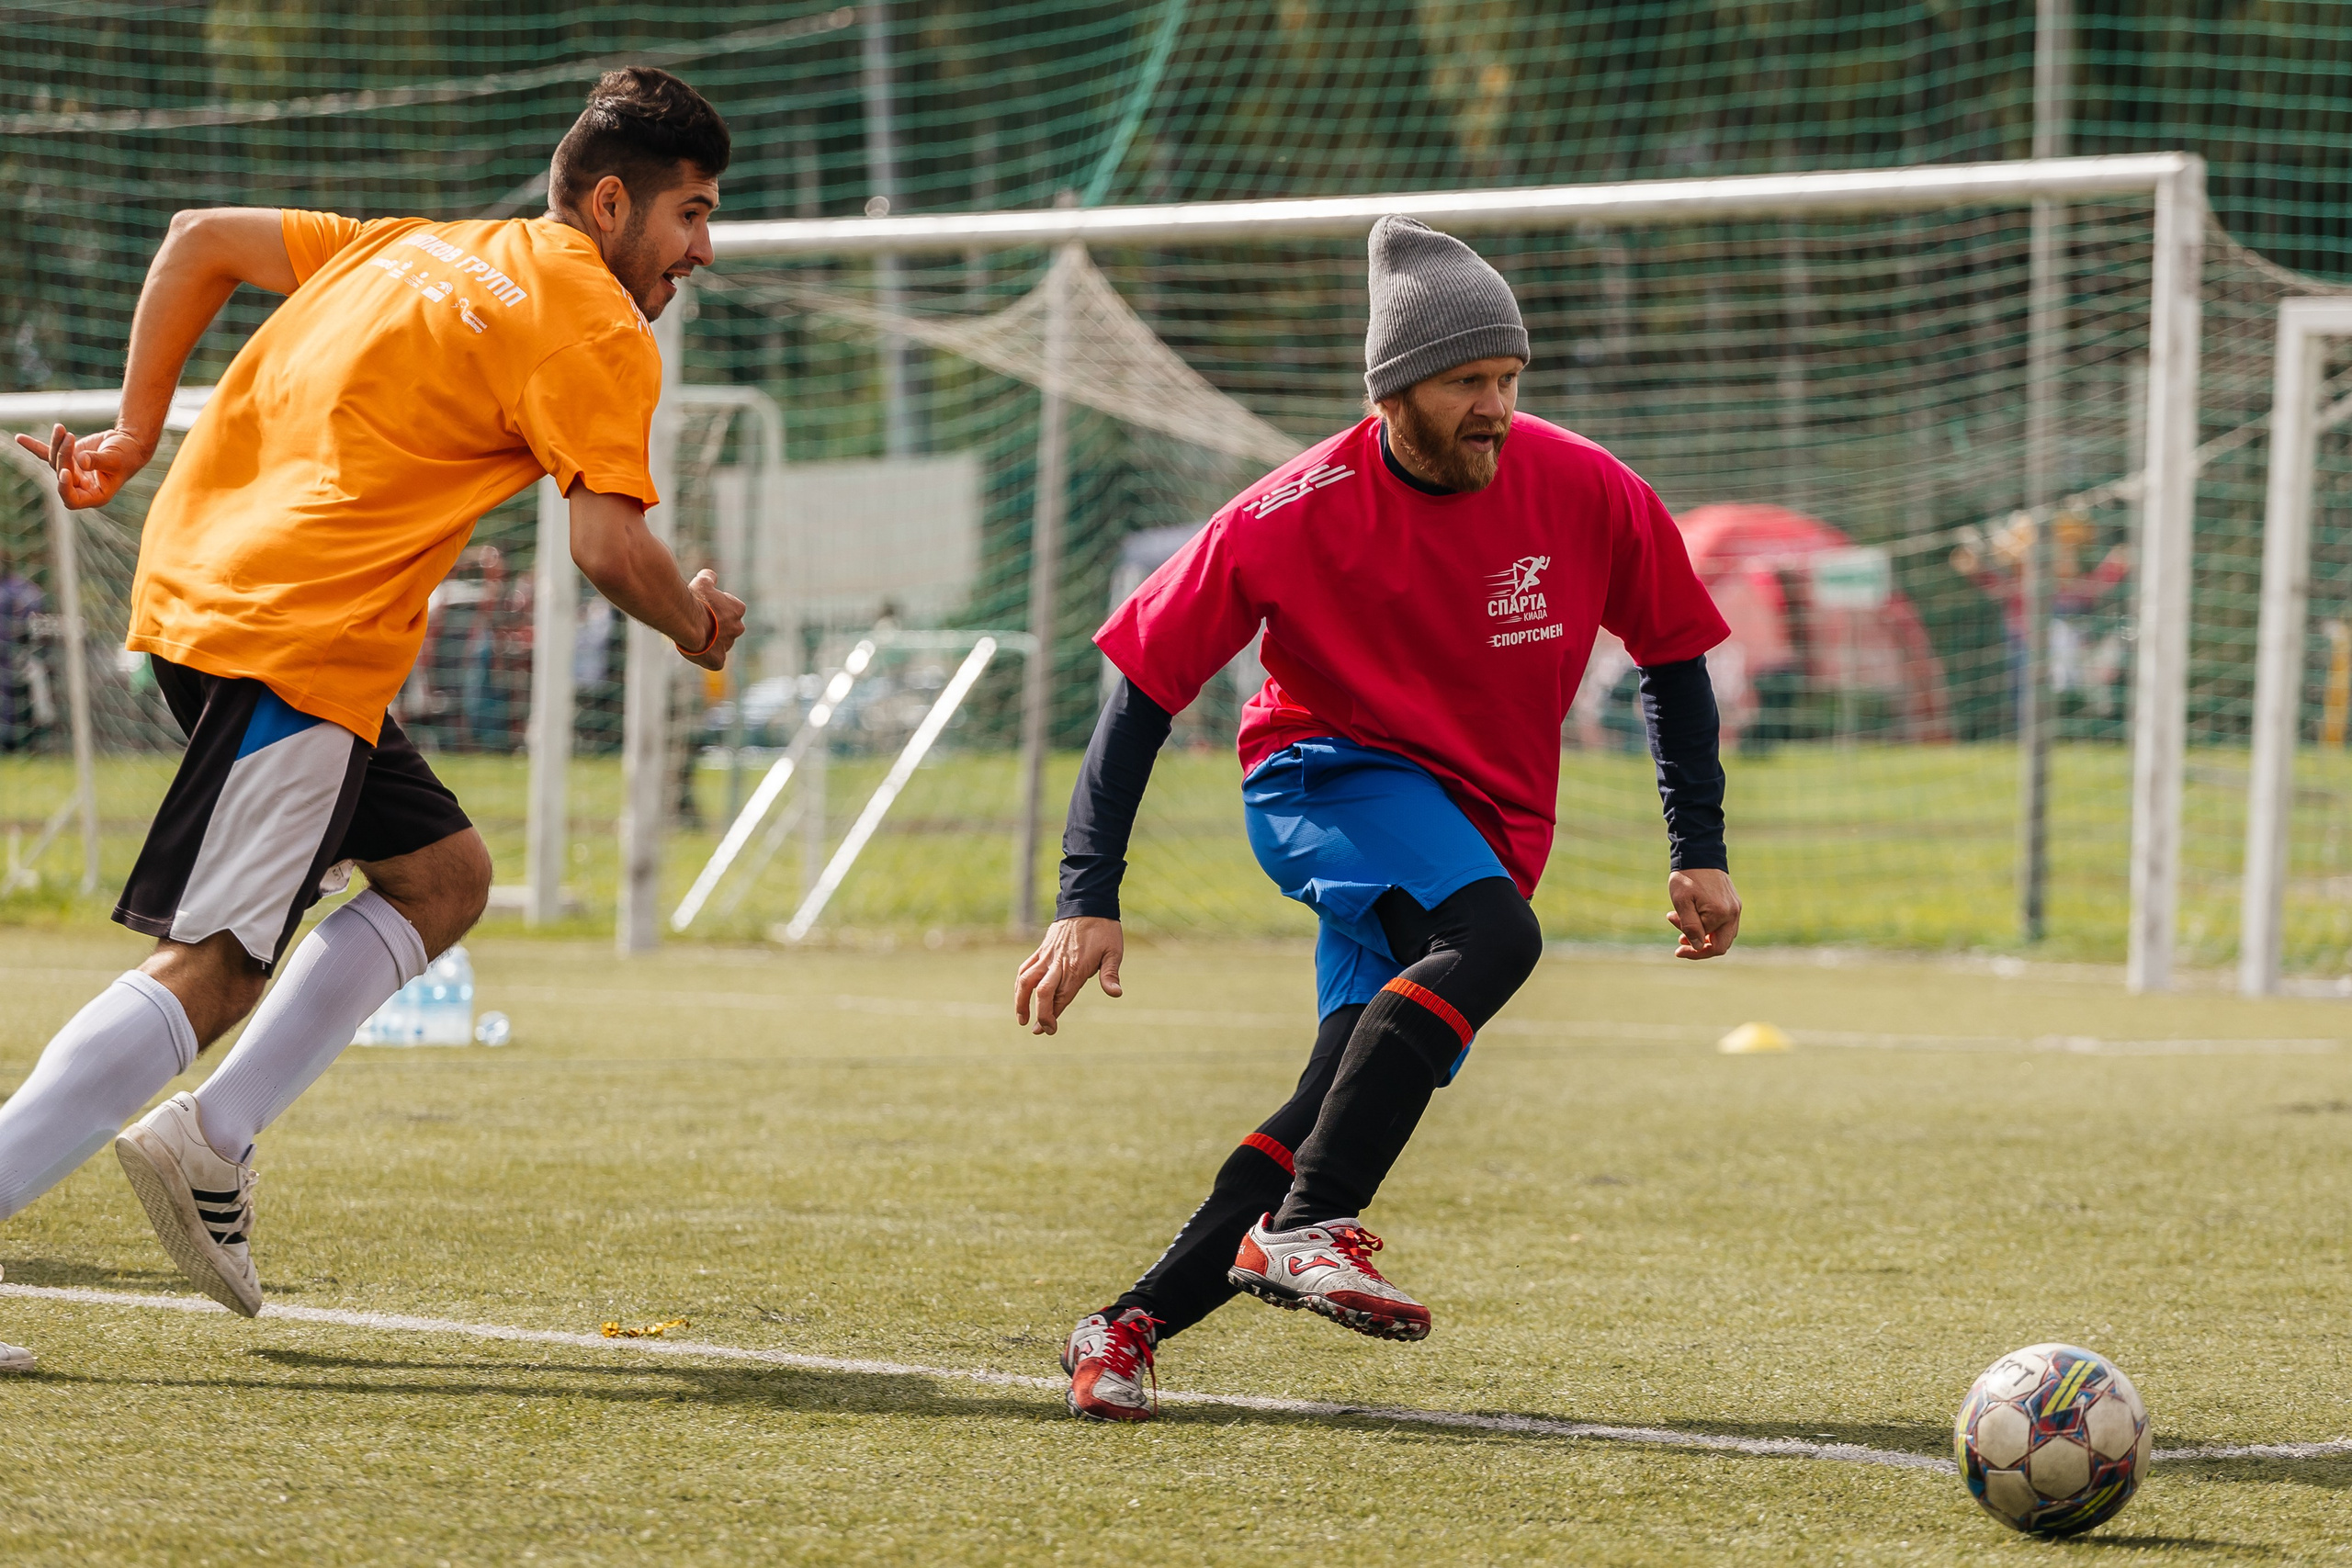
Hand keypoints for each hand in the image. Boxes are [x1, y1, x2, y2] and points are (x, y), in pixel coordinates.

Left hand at [14, 423, 151, 510]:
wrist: (129, 444)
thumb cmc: (127, 455)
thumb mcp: (116, 459)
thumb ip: (99, 461)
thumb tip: (81, 461)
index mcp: (96, 495)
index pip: (73, 500)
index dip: (65, 488)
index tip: (65, 472)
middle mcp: (82, 486)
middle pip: (62, 474)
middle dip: (63, 456)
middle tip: (69, 437)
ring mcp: (73, 472)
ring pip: (54, 460)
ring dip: (56, 444)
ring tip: (61, 428)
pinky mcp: (68, 459)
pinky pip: (47, 454)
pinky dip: (34, 446)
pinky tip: (19, 438)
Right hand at [678, 569, 745, 670]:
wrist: (689, 623)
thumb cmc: (696, 601)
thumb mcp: (701, 582)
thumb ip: (708, 577)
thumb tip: (710, 576)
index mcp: (738, 609)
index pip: (732, 609)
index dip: (718, 608)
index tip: (706, 607)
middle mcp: (738, 628)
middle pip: (728, 628)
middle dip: (717, 626)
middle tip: (700, 623)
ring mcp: (728, 645)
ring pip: (720, 644)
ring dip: (711, 642)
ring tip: (695, 636)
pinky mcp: (718, 661)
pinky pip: (715, 661)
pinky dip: (707, 659)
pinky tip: (697, 652)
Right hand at [1014, 916, 1124, 1035]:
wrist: (1088, 903)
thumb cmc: (1104, 929)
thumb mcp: (1114, 951)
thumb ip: (1111, 974)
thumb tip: (1116, 993)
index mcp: (1076, 968)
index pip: (1061, 997)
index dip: (1052, 1015)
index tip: (1048, 1030)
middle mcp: (1058, 963)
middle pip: (1042, 992)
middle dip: (1039, 1013)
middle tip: (1040, 1030)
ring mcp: (1047, 956)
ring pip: (1026, 980)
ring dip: (1020, 1001)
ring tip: (1021, 1018)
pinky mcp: (1042, 949)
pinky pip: (1025, 968)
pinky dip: (1020, 983)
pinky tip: (1020, 995)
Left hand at [1667, 868, 1740, 959]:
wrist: (1699, 852)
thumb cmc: (1687, 876)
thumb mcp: (1682, 902)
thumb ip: (1690, 926)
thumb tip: (1698, 947)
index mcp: (1721, 914)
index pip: (1711, 946)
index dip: (1694, 951)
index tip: (1677, 950)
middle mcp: (1733, 913)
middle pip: (1721, 944)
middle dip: (1699, 944)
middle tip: (1679, 938)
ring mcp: (1735, 907)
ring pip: (1723, 934)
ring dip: (1702, 934)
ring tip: (1680, 922)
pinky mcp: (1733, 902)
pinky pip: (1724, 923)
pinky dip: (1709, 925)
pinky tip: (1693, 916)